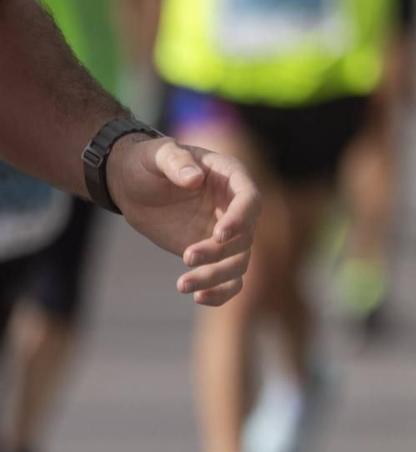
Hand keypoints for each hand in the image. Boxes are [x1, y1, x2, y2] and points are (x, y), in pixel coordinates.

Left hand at [107, 136, 259, 305]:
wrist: (131, 185)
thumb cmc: (146, 162)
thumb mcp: (157, 155)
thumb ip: (176, 161)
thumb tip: (195, 178)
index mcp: (229, 178)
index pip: (249, 200)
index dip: (240, 218)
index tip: (218, 235)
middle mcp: (233, 207)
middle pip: (246, 236)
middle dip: (220, 252)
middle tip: (187, 257)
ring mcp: (223, 232)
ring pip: (238, 261)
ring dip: (216, 276)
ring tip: (182, 285)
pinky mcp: (210, 253)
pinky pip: (227, 277)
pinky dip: (220, 291)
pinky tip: (198, 297)